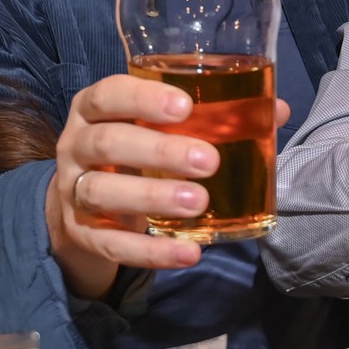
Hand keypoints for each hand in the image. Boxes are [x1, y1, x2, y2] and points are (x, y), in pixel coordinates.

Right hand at [46, 74, 288, 297]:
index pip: (107, 94)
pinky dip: (150, 252)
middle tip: (209, 161)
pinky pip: (111, 245)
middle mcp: (75, 145)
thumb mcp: (155, 127)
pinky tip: (188, 253)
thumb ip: (209, 116)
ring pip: (101, 192)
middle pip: (107, 143)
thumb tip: (276, 110)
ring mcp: (72, 191)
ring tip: (199, 203)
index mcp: (93, 109)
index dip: (142, 98)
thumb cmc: (132, 151)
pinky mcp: (80, 233)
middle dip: (159, 151)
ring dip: (151, 197)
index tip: (185, 106)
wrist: (80, 202)